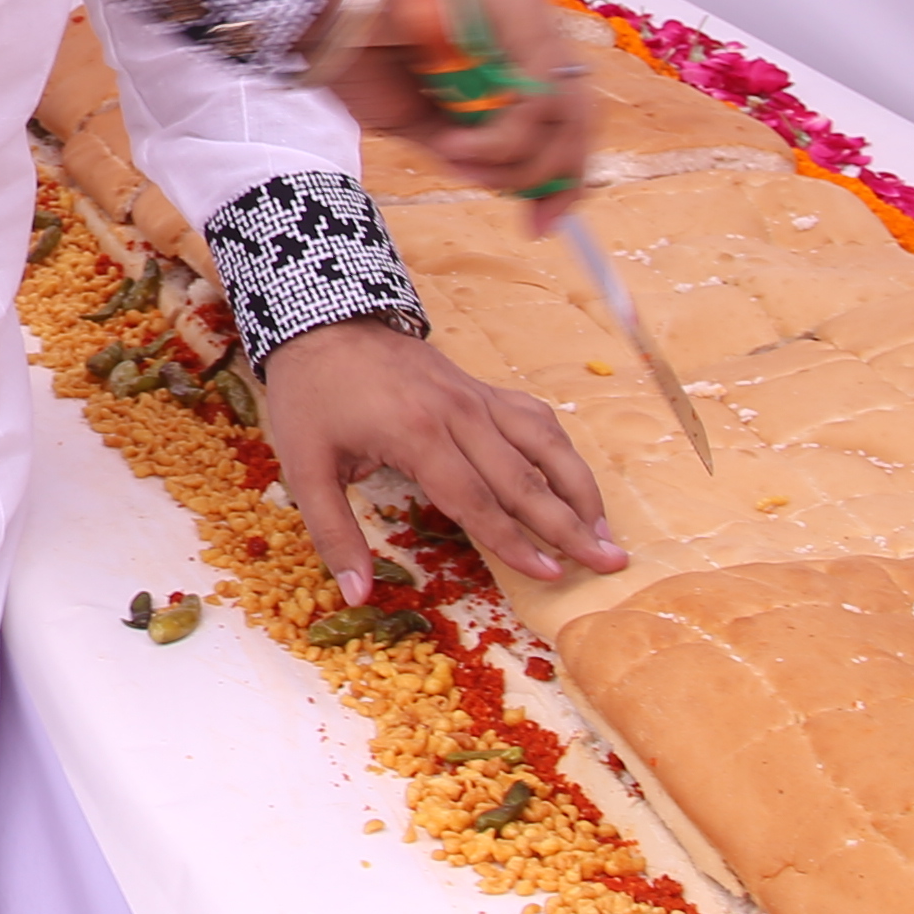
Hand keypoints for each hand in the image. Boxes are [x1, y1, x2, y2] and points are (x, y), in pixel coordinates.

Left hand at [261, 322, 619, 595]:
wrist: (322, 320)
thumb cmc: (311, 395)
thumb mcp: (303, 467)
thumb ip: (333, 533)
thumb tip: (357, 594)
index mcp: (416, 433)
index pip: (476, 501)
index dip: (515, 542)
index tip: (550, 575)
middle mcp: (458, 413)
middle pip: (525, 478)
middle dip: (570, 525)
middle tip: (609, 562)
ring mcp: (475, 396)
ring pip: (544, 444)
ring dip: (580, 489)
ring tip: (607, 532)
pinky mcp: (480, 387)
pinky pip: (534, 418)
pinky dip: (561, 451)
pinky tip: (575, 480)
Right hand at [308, 0, 598, 215]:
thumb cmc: (354, 49)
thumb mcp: (414, 118)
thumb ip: (460, 145)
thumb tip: (497, 181)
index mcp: (506, 53)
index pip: (564, 118)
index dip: (562, 175)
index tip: (541, 221)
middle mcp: (527, 29)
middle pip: (578, 115)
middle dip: (555, 175)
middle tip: (528, 215)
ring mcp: (527, 13)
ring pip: (563, 108)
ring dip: (515, 157)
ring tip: (456, 158)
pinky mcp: (519, 3)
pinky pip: (535, 93)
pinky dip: (501, 136)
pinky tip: (453, 142)